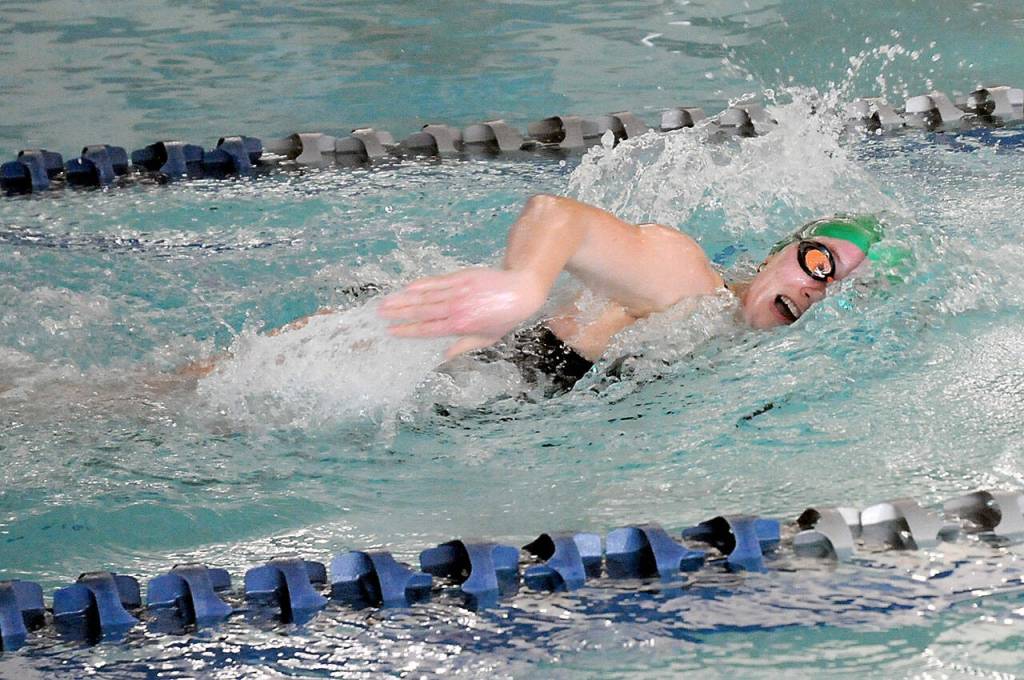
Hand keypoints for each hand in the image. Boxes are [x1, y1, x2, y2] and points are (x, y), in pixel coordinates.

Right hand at [379, 268, 546, 358]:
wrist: (521, 291)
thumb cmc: (505, 317)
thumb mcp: (486, 338)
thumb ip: (463, 346)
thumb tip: (443, 356)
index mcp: (460, 326)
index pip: (427, 329)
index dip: (407, 330)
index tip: (391, 331)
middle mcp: (456, 309)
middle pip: (421, 312)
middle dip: (398, 313)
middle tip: (380, 314)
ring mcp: (457, 291)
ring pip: (425, 296)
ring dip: (404, 299)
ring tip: (386, 301)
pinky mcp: (461, 277)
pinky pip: (436, 282)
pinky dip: (421, 285)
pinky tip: (407, 287)